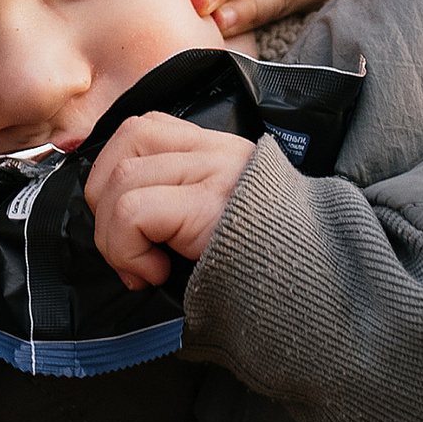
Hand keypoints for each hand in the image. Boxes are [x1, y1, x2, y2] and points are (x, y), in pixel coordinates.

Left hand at [82, 112, 251, 284]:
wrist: (318, 292)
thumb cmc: (263, 271)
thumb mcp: (216, 223)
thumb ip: (177, 203)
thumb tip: (113, 223)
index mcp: (219, 151)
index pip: (145, 129)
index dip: (115, 176)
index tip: (128, 232)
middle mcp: (219, 151)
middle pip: (127, 137)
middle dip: (104, 199)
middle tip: (126, 251)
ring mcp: (217, 173)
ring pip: (123, 177)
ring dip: (114, 235)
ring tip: (144, 268)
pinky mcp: (212, 205)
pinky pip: (133, 211)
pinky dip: (127, 249)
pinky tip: (156, 274)